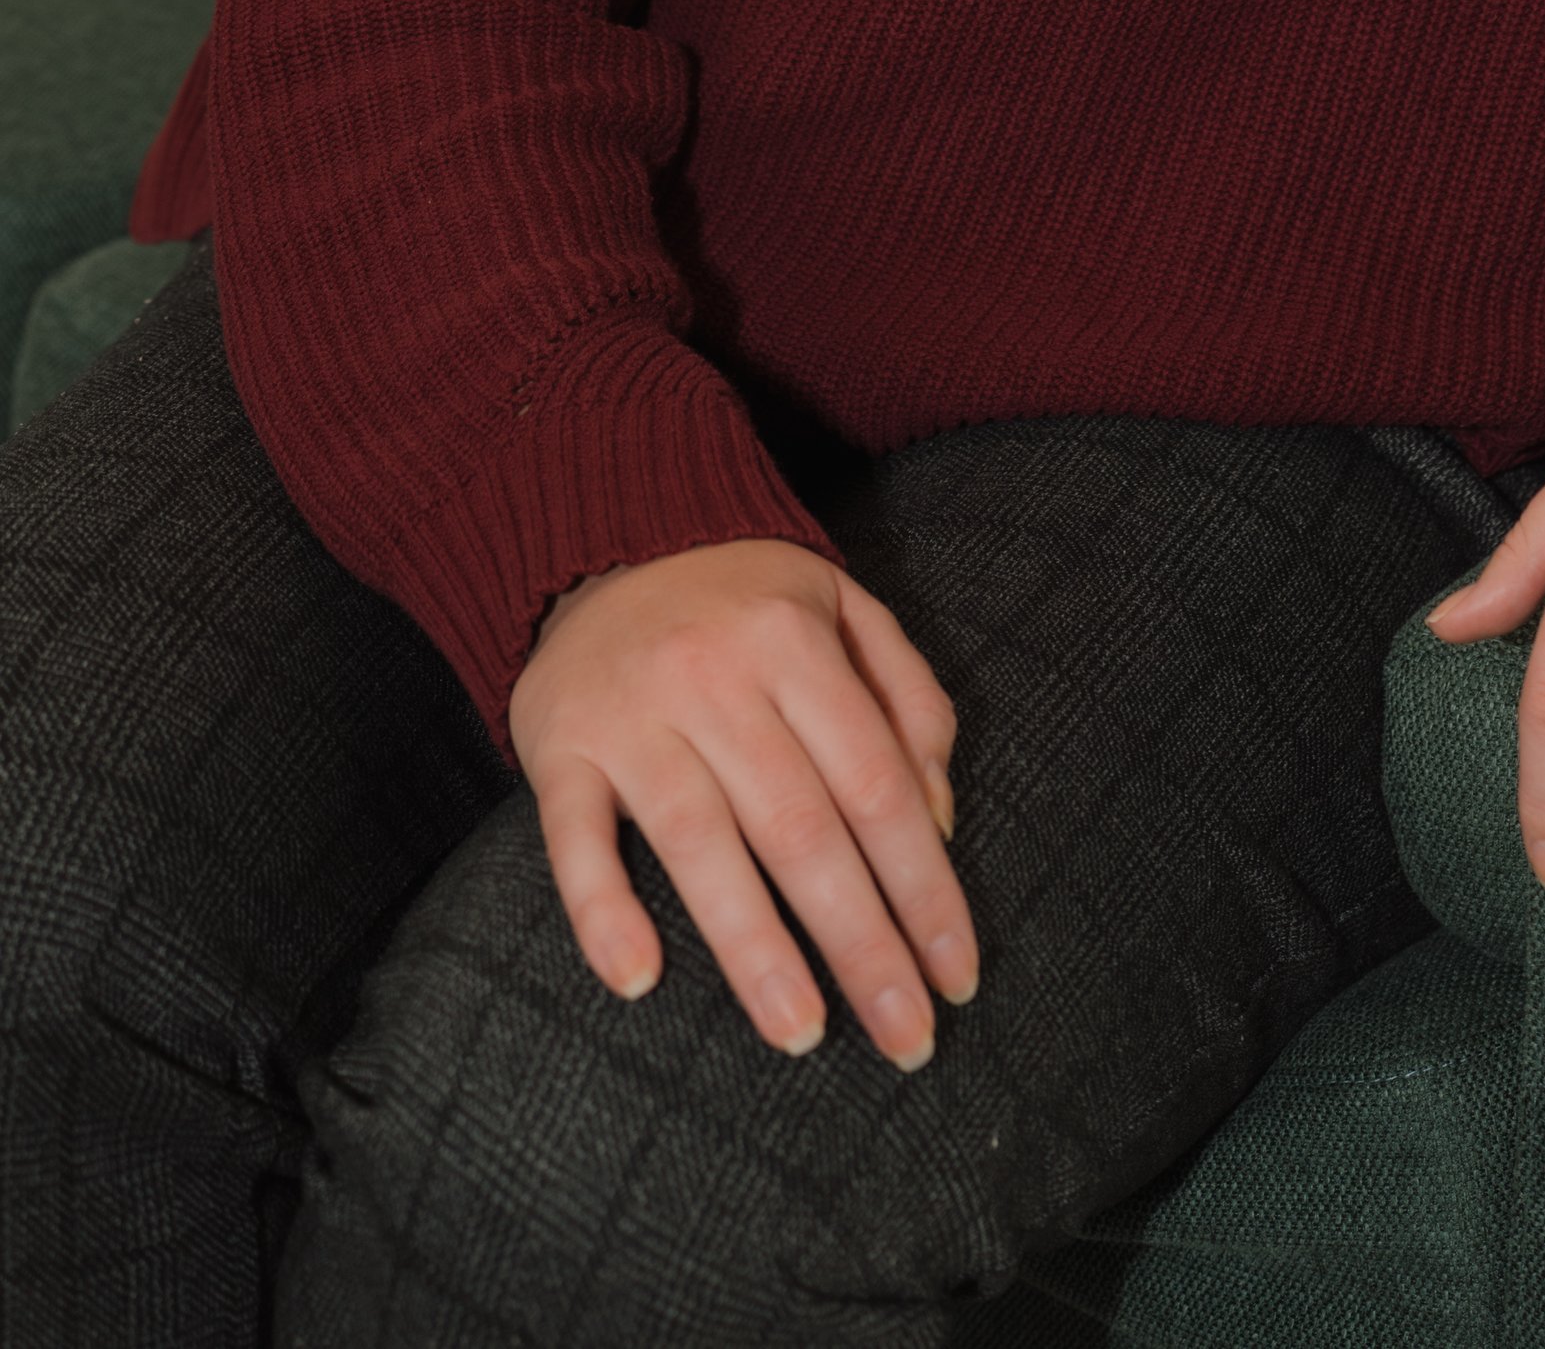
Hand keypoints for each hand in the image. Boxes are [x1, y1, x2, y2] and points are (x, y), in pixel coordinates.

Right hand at [508, 535, 977, 1064]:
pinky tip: (638, 980)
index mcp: (796, 643)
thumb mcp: (843, 609)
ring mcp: (632, 715)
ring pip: (700, 844)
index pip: (877, 785)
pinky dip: (602, 909)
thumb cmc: (743, 600)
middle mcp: (717, 677)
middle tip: (904, 1037)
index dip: (924, 886)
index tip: (957, 973)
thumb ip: (906, 698)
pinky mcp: (558, 747)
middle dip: (861, 942)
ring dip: (754, 949)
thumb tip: (941, 822)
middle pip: (802, 829)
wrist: (600, 537)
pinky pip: (574, 838)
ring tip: (801, 1035)